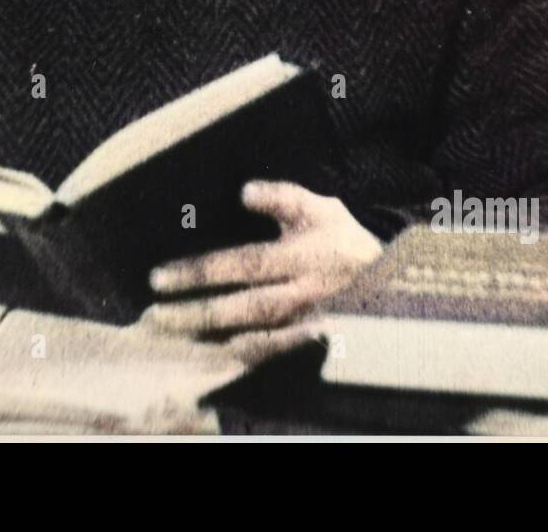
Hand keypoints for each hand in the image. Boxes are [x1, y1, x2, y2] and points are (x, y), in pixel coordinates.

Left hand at [143, 181, 382, 362]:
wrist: (393, 286)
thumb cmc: (344, 241)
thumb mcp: (322, 209)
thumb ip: (284, 197)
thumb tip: (245, 191)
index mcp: (303, 257)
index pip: (244, 263)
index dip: (202, 271)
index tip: (160, 276)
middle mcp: (303, 294)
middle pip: (243, 307)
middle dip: (196, 312)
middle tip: (155, 314)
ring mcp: (305, 325)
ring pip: (251, 337)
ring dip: (208, 336)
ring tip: (169, 332)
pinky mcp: (307, 344)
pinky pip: (267, 355)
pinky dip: (236, 356)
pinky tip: (207, 354)